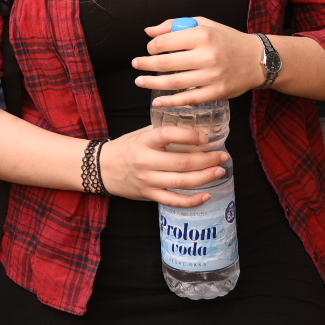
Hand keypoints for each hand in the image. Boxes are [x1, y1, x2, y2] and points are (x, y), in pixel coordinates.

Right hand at [97, 124, 230, 206]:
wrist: (101, 168)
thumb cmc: (126, 148)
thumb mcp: (141, 134)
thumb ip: (163, 130)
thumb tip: (192, 124)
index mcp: (143, 141)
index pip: (167, 135)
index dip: (188, 136)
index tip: (206, 137)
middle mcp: (145, 161)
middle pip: (181, 162)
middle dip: (206, 159)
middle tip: (223, 156)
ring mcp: (147, 180)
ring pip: (181, 182)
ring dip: (204, 177)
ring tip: (219, 171)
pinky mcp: (149, 195)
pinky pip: (174, 200)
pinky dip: (192, 200)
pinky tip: (206, 195)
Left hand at [132, 17, 264, 106]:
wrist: (258, 59)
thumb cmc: (226, 39)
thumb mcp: (203, 24)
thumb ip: (174, 25)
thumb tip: (148, 32)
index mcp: (202, 35)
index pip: (166, 42)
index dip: (152, 47)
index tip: (149, 49)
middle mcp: (207, 55)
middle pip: (166, 63)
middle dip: (145, 64)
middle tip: (136, 65)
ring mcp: (212, 76)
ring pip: (174, 82)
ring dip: (152, 83)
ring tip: (139, 81)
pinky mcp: (217, 92)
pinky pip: (188, 99)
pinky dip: (170, 102)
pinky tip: (157, 101)